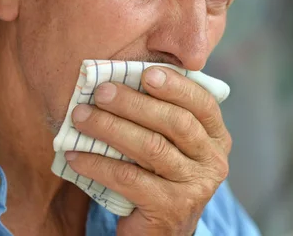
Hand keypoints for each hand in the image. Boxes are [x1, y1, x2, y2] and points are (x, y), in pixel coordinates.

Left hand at [64, 66, 231, 235]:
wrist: (160, 232)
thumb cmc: (159, 176)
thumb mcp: (171, 145)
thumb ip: (161, 115)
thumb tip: (121, 78)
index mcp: (216, 138)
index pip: (203, 104)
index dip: (176, 86)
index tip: (145, 73)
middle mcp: (213, 162)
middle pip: (175, 123)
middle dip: (135, 103)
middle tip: (102, 92)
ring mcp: (195, 187)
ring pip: (151, 148)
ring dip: (111, 128)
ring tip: (81, 117)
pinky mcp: (170, 209)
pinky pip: (129, 178)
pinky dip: (98, 164)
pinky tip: (75, 155)